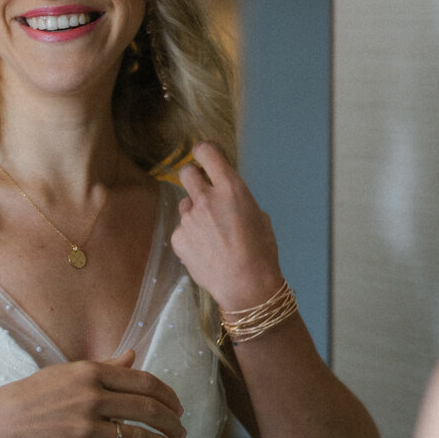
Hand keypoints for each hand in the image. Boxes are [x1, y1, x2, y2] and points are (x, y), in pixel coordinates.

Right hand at [0, 349, 185, 437]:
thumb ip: (104, 366)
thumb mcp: (66, 373)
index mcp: (91, 373)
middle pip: (148, 410)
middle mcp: (92, 398)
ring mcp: (85, 428)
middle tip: (181, 433)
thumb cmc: (30, 397)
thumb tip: (133, 354)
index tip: (178, 408)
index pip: (144, 383)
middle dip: (171, 423)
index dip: (168, 397)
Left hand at [170, 141, 287, 312]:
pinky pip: (182, 229)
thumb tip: (227, 201)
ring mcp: (188, 218)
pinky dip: (190, 236)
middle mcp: (205, 198)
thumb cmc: (261, 251)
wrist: (246, 285)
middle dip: (194, 178)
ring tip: (211, 235)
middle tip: (203, 192)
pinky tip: (205, 251)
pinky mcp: (178, 238)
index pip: (207, 152)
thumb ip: (238, 201)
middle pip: (186, 172)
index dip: (204, 152)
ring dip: (195, 212)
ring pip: (185, 205)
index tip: (204, 156)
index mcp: (231, 188)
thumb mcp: (259, 216)